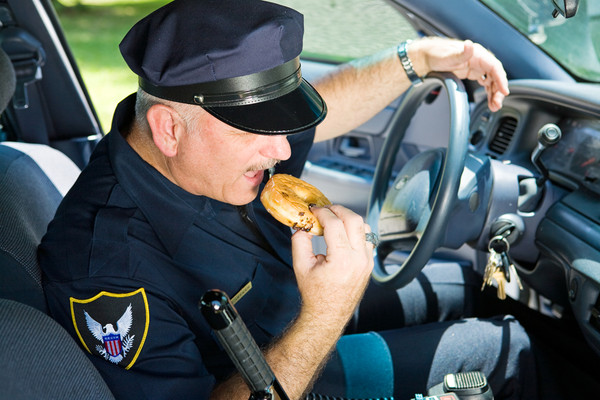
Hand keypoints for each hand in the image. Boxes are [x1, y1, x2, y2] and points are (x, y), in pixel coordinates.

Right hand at [291, 205, 373, 323]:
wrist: (327, 315)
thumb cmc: (315, 295)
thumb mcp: (300, 266)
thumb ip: (300, 241)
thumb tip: (302, 225)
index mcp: (342, 261)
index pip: (335, 224)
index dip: (322, 212)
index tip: (314, 210)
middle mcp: (359, 260)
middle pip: (355, 220)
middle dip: (338, 210)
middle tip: (326, 210)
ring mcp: (367, 262)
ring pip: (365, 227)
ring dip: (349, 219)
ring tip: (334, 220)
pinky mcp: (369, 264)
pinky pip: (368, 238)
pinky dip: (356, 231)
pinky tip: (343, 233)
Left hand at [412, 37, 508, 111]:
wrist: (427, 57)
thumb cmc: (437, 54)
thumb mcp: (448, 55)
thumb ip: (461, 53)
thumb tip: (469, 45)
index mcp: (477, 54)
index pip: (495, 67)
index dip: (501, 79)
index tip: (504, 91)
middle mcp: (480, 59)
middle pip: (495, 75)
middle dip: (498, 90)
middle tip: (497, 104)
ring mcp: (477, 66)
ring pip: (492, 80)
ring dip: (494, 93)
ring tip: (494, 106)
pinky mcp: (472, 72)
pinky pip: (485, 82)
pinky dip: (488, 92)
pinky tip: (489, 100)